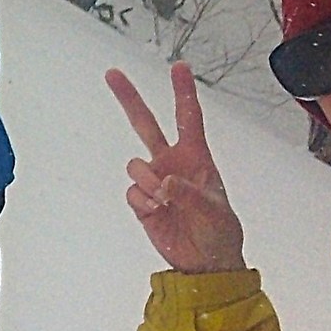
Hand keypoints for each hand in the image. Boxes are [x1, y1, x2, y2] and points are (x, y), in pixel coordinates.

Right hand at [106, 63, 246, 274]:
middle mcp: (170, 162)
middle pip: (144, 124)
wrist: (204, 264)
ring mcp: (153, 180)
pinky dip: (144, 203)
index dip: (183, 92)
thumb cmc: (219, 232)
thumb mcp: (215, 212)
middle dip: (128, 98)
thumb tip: (164, 180)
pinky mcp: (141, 201)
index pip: (188, 118)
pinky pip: (131, 192)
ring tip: (166, 203)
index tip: (179, 66)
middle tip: (111, 73)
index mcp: (195, 157)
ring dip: (148, 183)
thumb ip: (190, 194)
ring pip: (135, 165)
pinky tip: (159, 214)